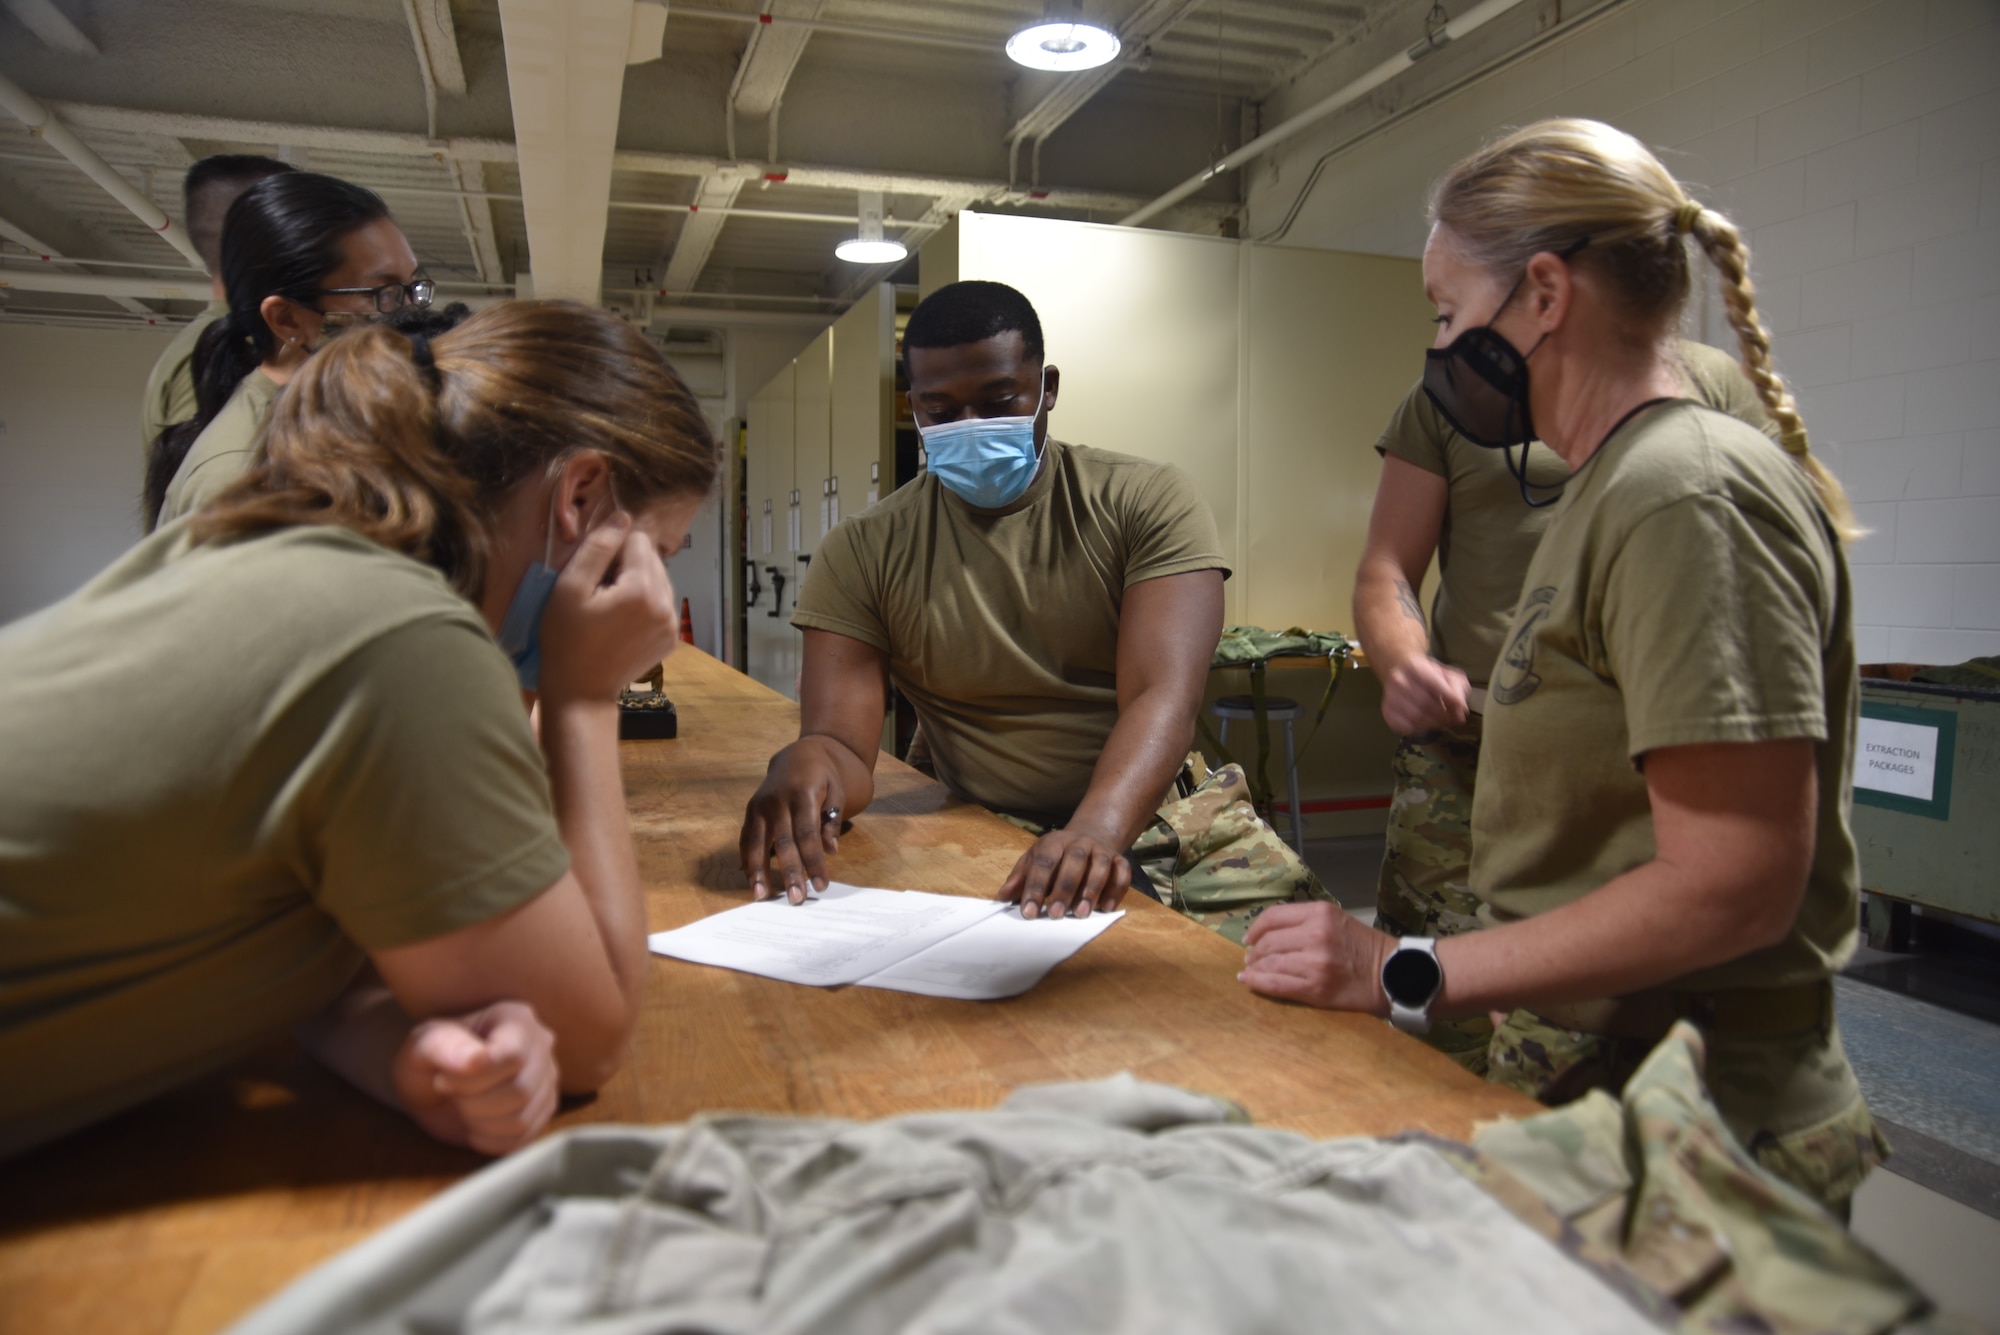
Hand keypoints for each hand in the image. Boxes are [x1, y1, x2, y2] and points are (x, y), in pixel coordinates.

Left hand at [392, 1001, 559, 1155]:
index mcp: (515, 1018)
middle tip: (451, 1094)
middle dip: (473, 1103)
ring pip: (521, 1119)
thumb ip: (445, 1046)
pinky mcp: (543, 1109)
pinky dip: (489, 1140)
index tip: (443, 1079)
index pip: (513, 1056)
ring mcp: (547, 1078)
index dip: (473, 1079)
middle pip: (520, 1091)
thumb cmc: (430, 1058)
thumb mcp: (422, 1046)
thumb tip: (476, 1059)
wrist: (436, 1086)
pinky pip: (522, 1138)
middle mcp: (541, 1045)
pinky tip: (475, 1124)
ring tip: (463, 1106)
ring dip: (479, 1123)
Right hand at [537, 513, 679, 704]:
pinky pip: (662, 602)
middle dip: (626, 565)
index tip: (593, 575)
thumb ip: (598, 547)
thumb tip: (623, 517)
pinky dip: (644, 603)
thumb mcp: (570, 588)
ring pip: (658, 579)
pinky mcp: (672, 638)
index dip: (611, 550)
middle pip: (651, 558)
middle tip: (598, 592)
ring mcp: (673, 624)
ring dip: (636, 583)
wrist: (580, 692)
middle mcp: (667, 604)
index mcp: (643, 590)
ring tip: (609, 608)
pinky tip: (621, 621)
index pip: (637, 540)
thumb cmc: (566, 640)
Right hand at [740, 737, 847, 902]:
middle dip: (790, 873)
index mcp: (802, 794)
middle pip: (783, 842)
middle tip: (796, 899)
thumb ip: (832, 820)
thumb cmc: (822, 777)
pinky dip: (748, 860)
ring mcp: (760, 805)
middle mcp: (778, 800)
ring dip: (759, 871)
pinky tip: (751, 880)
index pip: (808, 834)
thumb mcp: (837, 791)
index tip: (821, 885)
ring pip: (758, 843)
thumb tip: (830, 850)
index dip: (814, 861)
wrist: (797, 755)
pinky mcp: (750, 810)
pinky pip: (747, 838)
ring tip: (762, 896)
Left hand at [998, 827, 1130, 919]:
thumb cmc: (1056, 856)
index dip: (1035, 888)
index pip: (1043, 863)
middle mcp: (1079, 843)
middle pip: (1074, 861)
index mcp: (1054, 842)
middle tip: (1055, 914)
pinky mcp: (1119, 859)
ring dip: (1091, 890)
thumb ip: (1020, 879)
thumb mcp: (1034, 860)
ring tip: (1081, 913)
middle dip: (1064, 888)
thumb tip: (1002, 897)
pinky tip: (1106, 908)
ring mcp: (1101, 850)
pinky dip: (1116, 890)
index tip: (1029, 912)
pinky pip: (1122, 872)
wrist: (1090, 836)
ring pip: (1100, 866)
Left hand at [1239, 902, 1394, 1014]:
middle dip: (1254, 952)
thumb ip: (1303, 921)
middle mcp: (1315, 935)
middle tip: (1251, 957)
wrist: (1391, 974)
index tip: (1249, 937)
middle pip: (1269, 942)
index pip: (1273, 917)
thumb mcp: (1335, 919)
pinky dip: (1257, 983)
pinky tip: (1249, 981)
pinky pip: (1276, 985)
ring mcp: (1314, 963)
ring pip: (1270, 963)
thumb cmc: (1363, 946)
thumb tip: (1267, 933)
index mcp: (1320, 913)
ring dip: (1254, 968)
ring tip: (1250, 970)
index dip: (1256, 928)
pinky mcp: (1315, 988)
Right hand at [1379, 655, 1470, 734]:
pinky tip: (1427, 724)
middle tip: (1453, 719)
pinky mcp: (1387, 712)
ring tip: (1442, 721)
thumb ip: (1457, 688)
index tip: (1460, 708)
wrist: (1404, 675)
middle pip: (1425, 704)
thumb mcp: (1448, 674)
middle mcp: (1398, 680)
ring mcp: (1390, 696)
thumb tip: (1460, 707)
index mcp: (1414, 666)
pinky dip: (1421, 729)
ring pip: (1416, 718)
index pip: (1433, 684)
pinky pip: (1406, 727)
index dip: (1449, 698)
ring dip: (1434, 723)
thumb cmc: (1429, 676)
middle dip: (1443, 715)